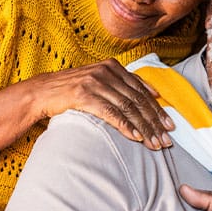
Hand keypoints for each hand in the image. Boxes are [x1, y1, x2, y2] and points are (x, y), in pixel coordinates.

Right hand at [24, 59, 173, 149]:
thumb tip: (153, 94)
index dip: (157, 109)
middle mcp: (106, 72)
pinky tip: (135, 138)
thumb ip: (122, 85)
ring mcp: (95, 82)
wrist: (41, 93)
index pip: (142, 90)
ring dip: (144, 128)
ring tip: (154, 143)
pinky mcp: (84, 95)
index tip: (170, 125)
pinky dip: (125, 126)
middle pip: (138, 100)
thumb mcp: (99, 82)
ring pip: (128, 108)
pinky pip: (110, 113)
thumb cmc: (71, 91)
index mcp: (112, 67)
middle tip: (166, 139)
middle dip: (154, 122)